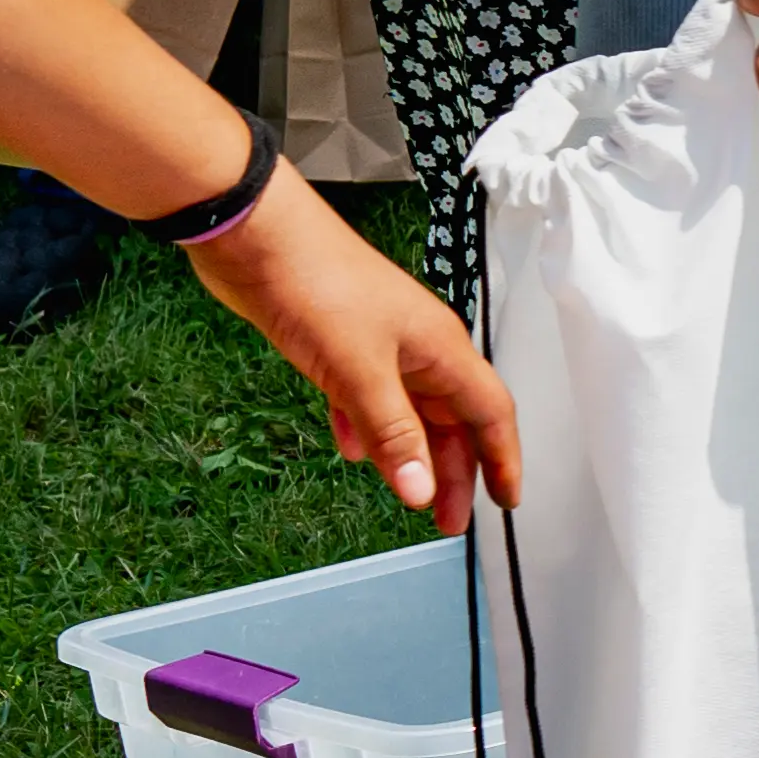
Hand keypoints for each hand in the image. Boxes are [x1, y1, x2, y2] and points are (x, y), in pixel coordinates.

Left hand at [183, 171, 515, 524]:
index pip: (490, 412)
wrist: (253, 237)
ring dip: (410, 456)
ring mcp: (379, 346)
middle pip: (453, 420)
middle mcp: (419, 348)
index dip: (503, 460)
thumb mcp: (359, 370)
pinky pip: (367, 398)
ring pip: (410, 413)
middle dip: (455, 472)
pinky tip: (351, 449)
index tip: (506, 503)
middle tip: (447, 520)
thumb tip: (420, 490)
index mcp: (440, 348)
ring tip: (408, 497)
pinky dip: (366, 428)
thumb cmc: (315, 282)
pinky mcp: (341, 346)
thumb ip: (392, 433)